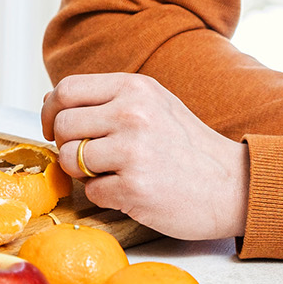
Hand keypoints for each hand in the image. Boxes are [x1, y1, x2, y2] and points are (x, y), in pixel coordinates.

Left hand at [41, 73, 249, 241]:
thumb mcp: (153, 104)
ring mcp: (132, 151)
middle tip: (89, 157)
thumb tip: (51, 104)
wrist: (232, 185)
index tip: (53, 127)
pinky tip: (131, 190)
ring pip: (69, 160)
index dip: (51, 111)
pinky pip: (91, 191)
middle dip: (67, 146)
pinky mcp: (134, 187)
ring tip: (113, 172)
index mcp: (134, 88)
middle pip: (63, 126)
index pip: (67, 89)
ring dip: (83, 173)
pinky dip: (105, 195)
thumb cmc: (186, 147)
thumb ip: (107, 100)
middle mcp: (132, 114)